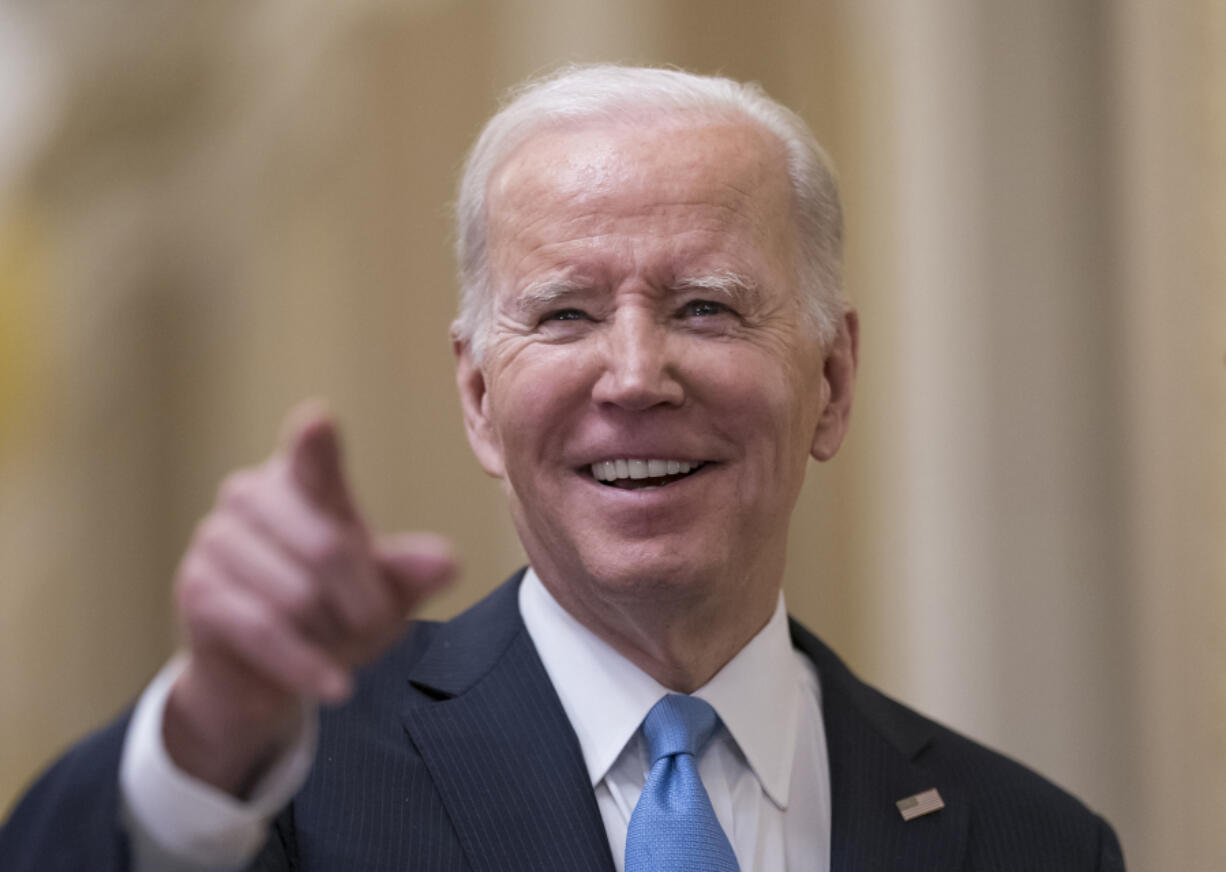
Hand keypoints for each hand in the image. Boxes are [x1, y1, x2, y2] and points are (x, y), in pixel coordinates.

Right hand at [163, 402, 454, 795]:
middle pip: (327, 549)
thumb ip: (411, 574)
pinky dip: (306, 665)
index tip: (319, 422)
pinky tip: (336, 686)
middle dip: (362, 604)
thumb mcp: (382, 594)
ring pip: (296, 596)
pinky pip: (263, 629)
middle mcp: (250, 495)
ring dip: (331, 637)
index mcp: (301, 479)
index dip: (315, 441)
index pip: (311, 454)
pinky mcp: (197, 591)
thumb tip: (446, 563)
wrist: (263, 677)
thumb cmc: (331, 615)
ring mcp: (215, 539)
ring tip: (335, 648)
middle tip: (373, 629)